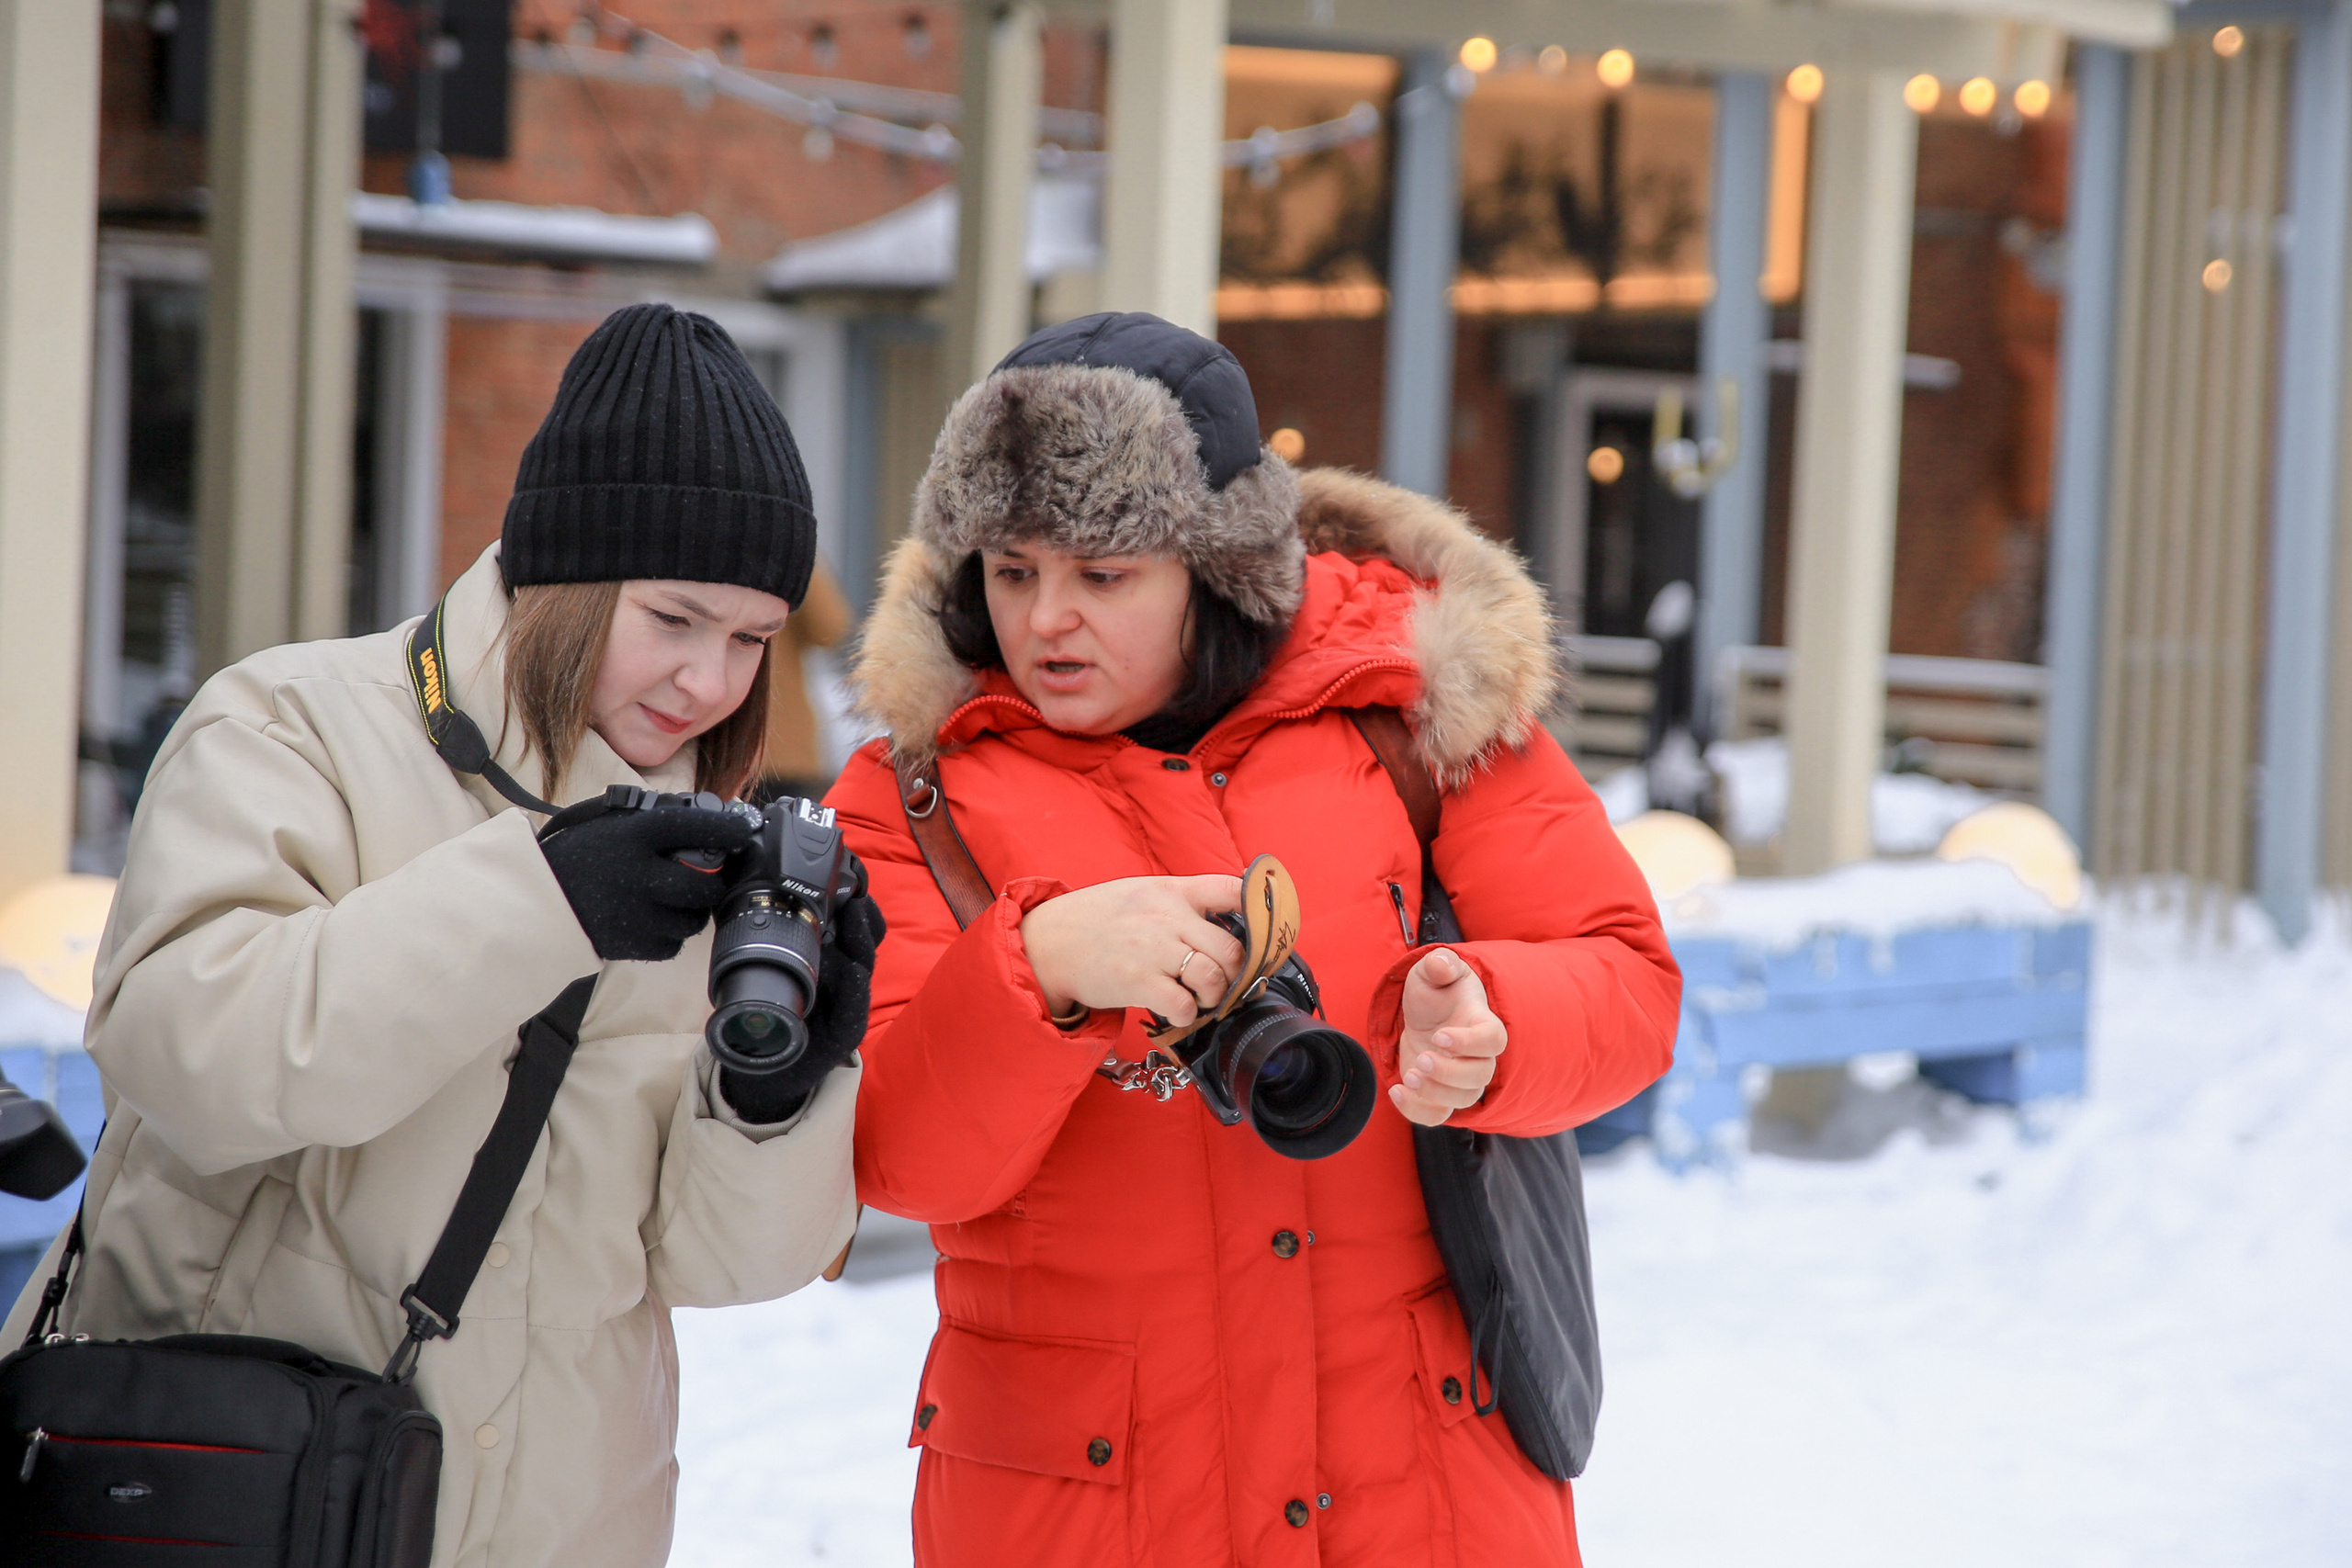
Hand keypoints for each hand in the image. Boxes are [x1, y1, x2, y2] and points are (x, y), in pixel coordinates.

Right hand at [540, 802, 756, 961]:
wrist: (535, 899)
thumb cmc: (578, 856)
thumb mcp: (610, 824)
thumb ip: (654, 821)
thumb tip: (708, 818)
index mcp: (632, 835)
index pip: (691, 826)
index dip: (724, 829)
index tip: (744, 831)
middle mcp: (637, 874)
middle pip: (703, 885)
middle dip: (713, 883)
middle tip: (708, 877)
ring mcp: (634, 914)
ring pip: (693, 919)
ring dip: (693, 910)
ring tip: (675, 899)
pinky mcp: (629, 945)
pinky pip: (672, 945)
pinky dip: (671, 935)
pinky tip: (655, 920)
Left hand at [721, 880, 886, 1122]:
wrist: (764, 1070)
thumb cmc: (773, 1017)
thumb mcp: (774, 971)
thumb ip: (776, 942)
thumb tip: (760, 899)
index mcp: (833, 961)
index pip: (858, 926)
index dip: (858, 902)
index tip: (847, 877)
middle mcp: (847, 981)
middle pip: (868, 941)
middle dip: (864, 914)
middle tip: (853, 892)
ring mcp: (850, 1007)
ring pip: (865, 966)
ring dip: (861, 939)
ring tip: (854, 914)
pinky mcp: (845, 1034)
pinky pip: (855, 1008)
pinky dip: (854, 987)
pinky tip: (851, 968)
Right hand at [1019, 875, 1246, 1025]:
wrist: (1048, 943)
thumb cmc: (1097, 920)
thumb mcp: (1140, 893)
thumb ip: (1182, 900)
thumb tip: (1227, 913)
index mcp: (1171, 891)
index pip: (1231, 889)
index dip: (1259, 910)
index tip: (1265, 930)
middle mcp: (1167, 918)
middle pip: (1232, 948)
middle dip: (1235, 973)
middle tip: (1223, 982)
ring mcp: (1154, 951)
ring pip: (1214, 978)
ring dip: (1214, 995)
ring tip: (1200, 997)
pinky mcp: (1138, 982)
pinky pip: (1186, 1005)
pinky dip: (1189, 1014)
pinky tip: (1177, 1010)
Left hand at [1389, 948, 1505, 1125]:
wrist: (1425, 1016)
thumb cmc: (1436, 991)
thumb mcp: (1432, 971)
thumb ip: (1438, 965)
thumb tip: (1441, 964)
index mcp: (1482, 1022)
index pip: (1493, 1040)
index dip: (1471, 1043)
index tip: (1440, 1036)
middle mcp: (1478, 1056)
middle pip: (1480, 1076)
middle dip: (1449, 1073)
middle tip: (1420, 1060)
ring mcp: (1460, 1079)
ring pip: (1463, 1099)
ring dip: (1435, 1093)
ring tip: (1409, 1077)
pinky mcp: (1440, 1094)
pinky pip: (1438, 1115)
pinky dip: (1417, 1111)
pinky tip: (1396, 1092)